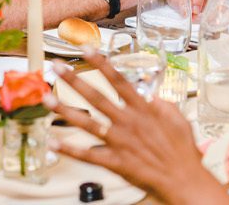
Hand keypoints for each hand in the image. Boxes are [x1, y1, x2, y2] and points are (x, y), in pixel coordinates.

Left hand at [50, 51, 228, 204]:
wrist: (182, 178)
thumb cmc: (181, 151)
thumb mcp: (178, 119)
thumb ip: (163, 104)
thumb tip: (151, 95)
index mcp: (143, 109)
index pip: (118, 80)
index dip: (101, 64)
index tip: (86, 50)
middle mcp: (128, 122)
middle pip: (96, 97)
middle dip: (74, 80)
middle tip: (57, 68)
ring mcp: (119, 141)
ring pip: (87, 123)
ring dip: (64, 110)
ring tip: (46, 99)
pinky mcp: (114, 161)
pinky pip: (87, 155)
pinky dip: (69, 149)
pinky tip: (53, 143)